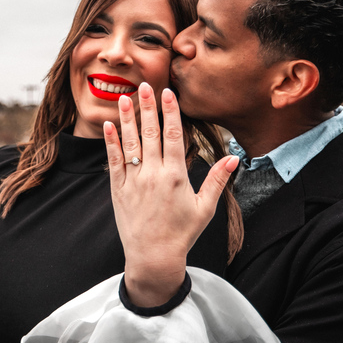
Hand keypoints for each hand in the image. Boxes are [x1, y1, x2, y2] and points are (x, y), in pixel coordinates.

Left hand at [104, 83, 238, 306]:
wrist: (153, 257)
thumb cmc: (182, 233)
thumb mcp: (204, 208)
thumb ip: (217, 180)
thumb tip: (233, 157)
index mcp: (176, 176)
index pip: (174, 136)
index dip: (171, 112)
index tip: (168, 92)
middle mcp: (153, 175)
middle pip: (150, 133)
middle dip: (148, 107)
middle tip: (145, 84)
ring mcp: (134, 181)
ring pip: (130, 143)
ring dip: (127, 119)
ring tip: (126, 97)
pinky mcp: (118, 190)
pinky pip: (114, 161)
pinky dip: (111, 143)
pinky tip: (109, 125)